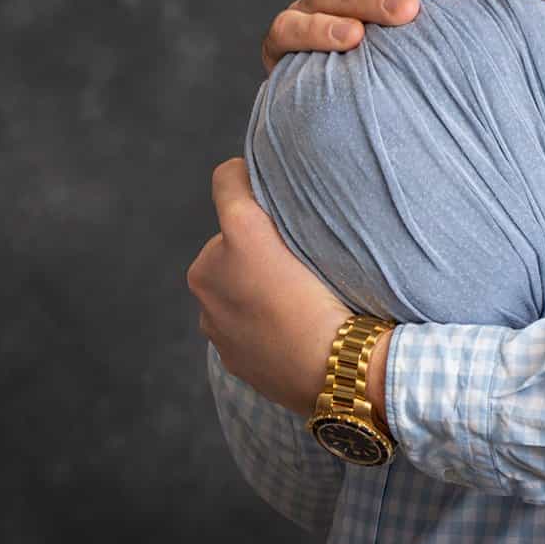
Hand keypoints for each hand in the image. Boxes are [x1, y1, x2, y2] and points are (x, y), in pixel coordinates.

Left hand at [187, 158, 347, 413]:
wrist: (335, 368)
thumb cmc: (333, 295)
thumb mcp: (320, 234)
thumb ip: (291, 206)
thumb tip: (272, 187)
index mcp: (236, 232)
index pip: (227, 180)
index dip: (246, 175)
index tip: (265, 180)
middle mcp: (209, 268)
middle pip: (227, 240)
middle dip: (250, 247)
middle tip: (292, 263)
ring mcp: (210, 314)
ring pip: (227, 283)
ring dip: (248, 285)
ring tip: (291, 300)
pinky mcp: (222, 349)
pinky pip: (233, 321)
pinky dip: (251, 320)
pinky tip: (285, 329)